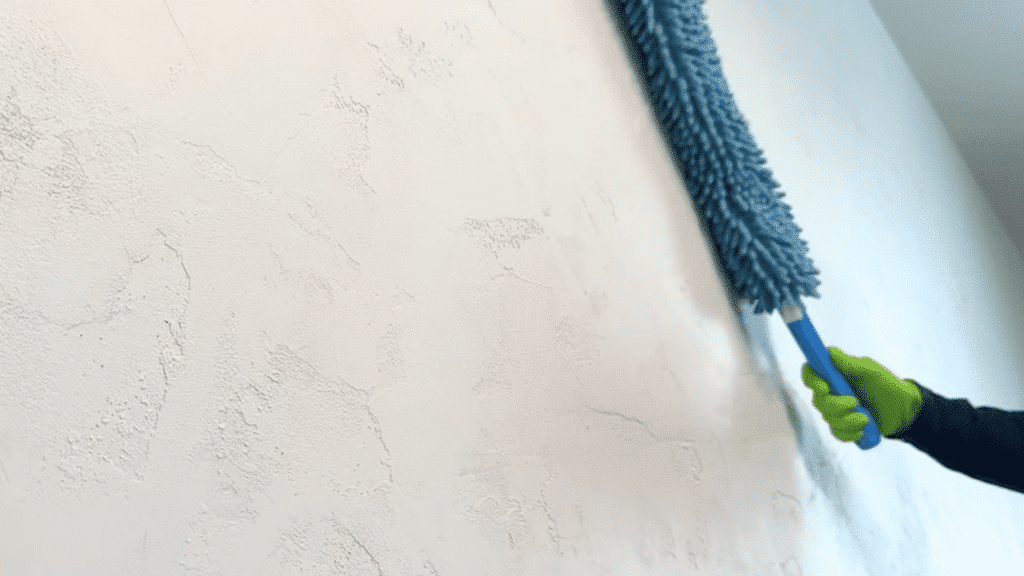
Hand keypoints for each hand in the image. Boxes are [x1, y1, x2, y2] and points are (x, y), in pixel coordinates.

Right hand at [801, 347, 922, 440]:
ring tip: (866, 418)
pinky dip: (849, 433)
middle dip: (835, 405)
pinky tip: (862, 430)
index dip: (811, 380)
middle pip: (818, 400)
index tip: (825, 387)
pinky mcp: (844, 427)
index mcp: (834, 375)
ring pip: (828, 418)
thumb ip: (851, 364)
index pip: (810, 375)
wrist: (904, 409)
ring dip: (847, 420)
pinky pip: (837, 433)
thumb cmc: (887, 385)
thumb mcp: (871, 371)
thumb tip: (830, 352)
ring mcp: (836, 411)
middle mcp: (830, 393)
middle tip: (855, 402)